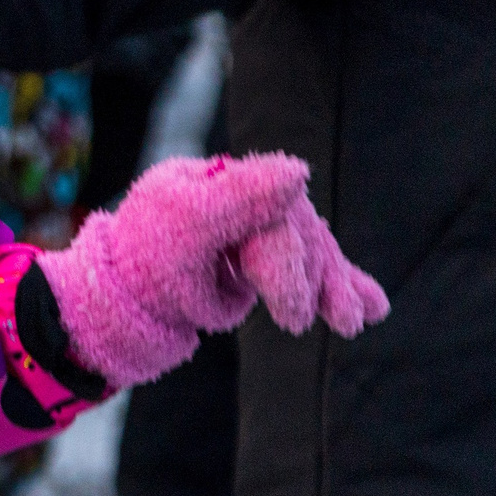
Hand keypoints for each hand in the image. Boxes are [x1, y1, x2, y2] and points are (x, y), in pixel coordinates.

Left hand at [43, 153, 388, 391]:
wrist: (123, 304)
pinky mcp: (262, 254)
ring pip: (309, 247)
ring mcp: (251, 225)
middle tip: (328, 323)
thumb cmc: (143, 268)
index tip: (291, 316)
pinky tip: (373, 306)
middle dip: (318, 277)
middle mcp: (237, 198)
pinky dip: (338, 282)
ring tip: (353, 320)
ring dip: (335, 282)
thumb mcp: (181, 231)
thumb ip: (238, 200)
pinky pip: (307, 263)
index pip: (271, 216)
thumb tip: (299, 171)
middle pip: (296, 230)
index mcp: (213, 181)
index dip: (288, 265)